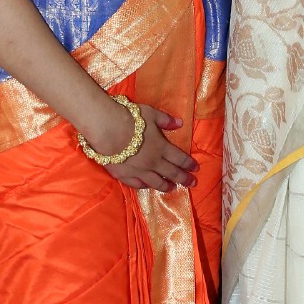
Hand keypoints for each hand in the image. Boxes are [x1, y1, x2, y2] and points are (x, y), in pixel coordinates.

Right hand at [83, 101, 197, 193]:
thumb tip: (180, 123)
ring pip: (156, 182)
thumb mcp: (151, 114)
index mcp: (162, 147)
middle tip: (193, 183)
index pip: (180, 158)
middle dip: (184, 178)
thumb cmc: (130, 119)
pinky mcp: (124, 175)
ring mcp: (139, 171)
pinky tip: (147, 187)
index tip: (196, 169)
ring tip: (173, 188)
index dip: (189, 164)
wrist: (107, 130)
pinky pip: (137, 184)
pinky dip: (144, 186)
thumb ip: (166, 120)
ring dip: (166, 186)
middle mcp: (153, 162)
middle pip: (172, 172)